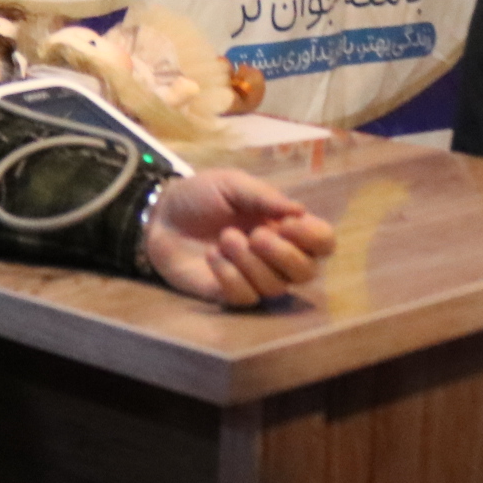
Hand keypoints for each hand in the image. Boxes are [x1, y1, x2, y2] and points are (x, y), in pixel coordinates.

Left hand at [144, 168, 337, 307]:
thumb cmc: (201, 196)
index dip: (314, 238)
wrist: (160, 215)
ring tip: (224, 238)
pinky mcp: (228, 295)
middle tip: (256, 234)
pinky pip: (244, 298)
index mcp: (284, 227)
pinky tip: (211, 256)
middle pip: (306, 273)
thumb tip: (300, 211)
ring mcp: (253, 278)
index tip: (289, 224)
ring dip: (249, 262)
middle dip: (283, 254)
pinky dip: (229, 276)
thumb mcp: (232, 184)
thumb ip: (264, 196)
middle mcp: (275, 257)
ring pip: (274, 287)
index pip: (323, 243)